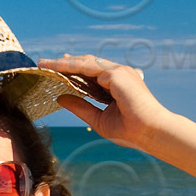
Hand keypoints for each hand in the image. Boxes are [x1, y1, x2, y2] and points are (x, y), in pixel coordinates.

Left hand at [38, 54, 173, 147]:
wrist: (150, 133)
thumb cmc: (130, 130)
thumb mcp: (98, 118)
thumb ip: (81, 107)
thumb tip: (60, 98)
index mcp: (117, 83)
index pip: (91, 71)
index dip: (73, 68)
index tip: (57, 67)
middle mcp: (119, 74)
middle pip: (87, 63)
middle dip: (65, 62)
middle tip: (45, 62)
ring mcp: (119, 72)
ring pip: (85, 62)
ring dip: (64, 62)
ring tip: (46, 63)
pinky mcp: (117, 74)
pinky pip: (88, 67)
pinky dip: (71, 67)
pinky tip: (57, 69)